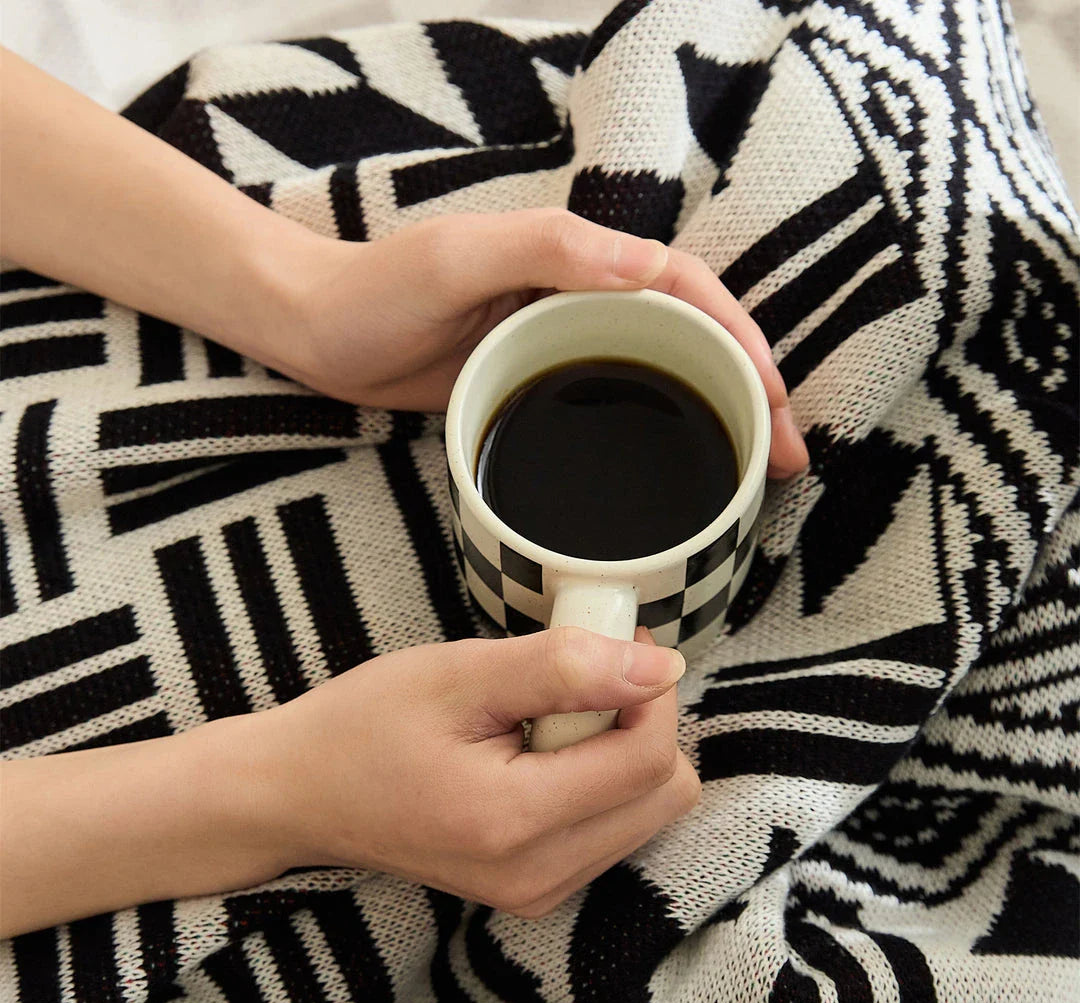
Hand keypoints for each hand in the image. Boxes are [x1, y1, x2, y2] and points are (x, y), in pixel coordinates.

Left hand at [1, 56, 806, 477]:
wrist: (318, 330)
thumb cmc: (376, 289)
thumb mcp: (456, 259)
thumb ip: (546, 251)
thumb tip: (649, 266)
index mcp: (577, 260)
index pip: (688, 293)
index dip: (742, 344)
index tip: (775, 404)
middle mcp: (582, 296)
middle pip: (691, 338)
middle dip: (748, 392)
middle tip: (783, 461)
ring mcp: (563, 342)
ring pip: (662, 375)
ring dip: (711, 420)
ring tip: (750, 478)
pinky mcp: (540, 382)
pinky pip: (615, 405)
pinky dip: (655, 437)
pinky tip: (672, 479)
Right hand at [263, 626, 699, 917]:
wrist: (301, 794)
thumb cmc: (365, 726)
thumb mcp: (460, 675)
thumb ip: (565, 669)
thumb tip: (660, 669)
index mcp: (515, 823)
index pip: (649, 761)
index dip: (651, 690)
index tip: (618, 644)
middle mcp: (538, 877)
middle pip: (663, 793)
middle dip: (640, 721)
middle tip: (575, 682)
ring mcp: (538, 894)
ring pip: (647, 811)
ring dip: (618, 750)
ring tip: (544, 719)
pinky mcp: (535, 890)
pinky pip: (614, 828)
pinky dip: (597, 779)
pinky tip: (539, 754)